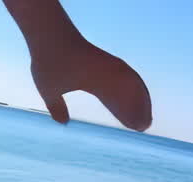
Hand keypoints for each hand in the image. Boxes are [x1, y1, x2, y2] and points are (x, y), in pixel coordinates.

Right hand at [30, 39, 151, 130]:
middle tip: (142, 128)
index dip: (120, 113)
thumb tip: (63, 122)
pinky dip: (138, 94)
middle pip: (123, 96)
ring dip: (139, 106)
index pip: (111, 101)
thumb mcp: (49, 91)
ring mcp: (108, 68)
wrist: (48, 42)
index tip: (128, 127)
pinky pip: (130, 81)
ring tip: (145, 123)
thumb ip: (57, 107)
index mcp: (91, 81)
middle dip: (132, 112)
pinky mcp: (111, 63)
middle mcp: (103, 75)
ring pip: (129, 90)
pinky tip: (145, 108)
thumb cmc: (46, 62)